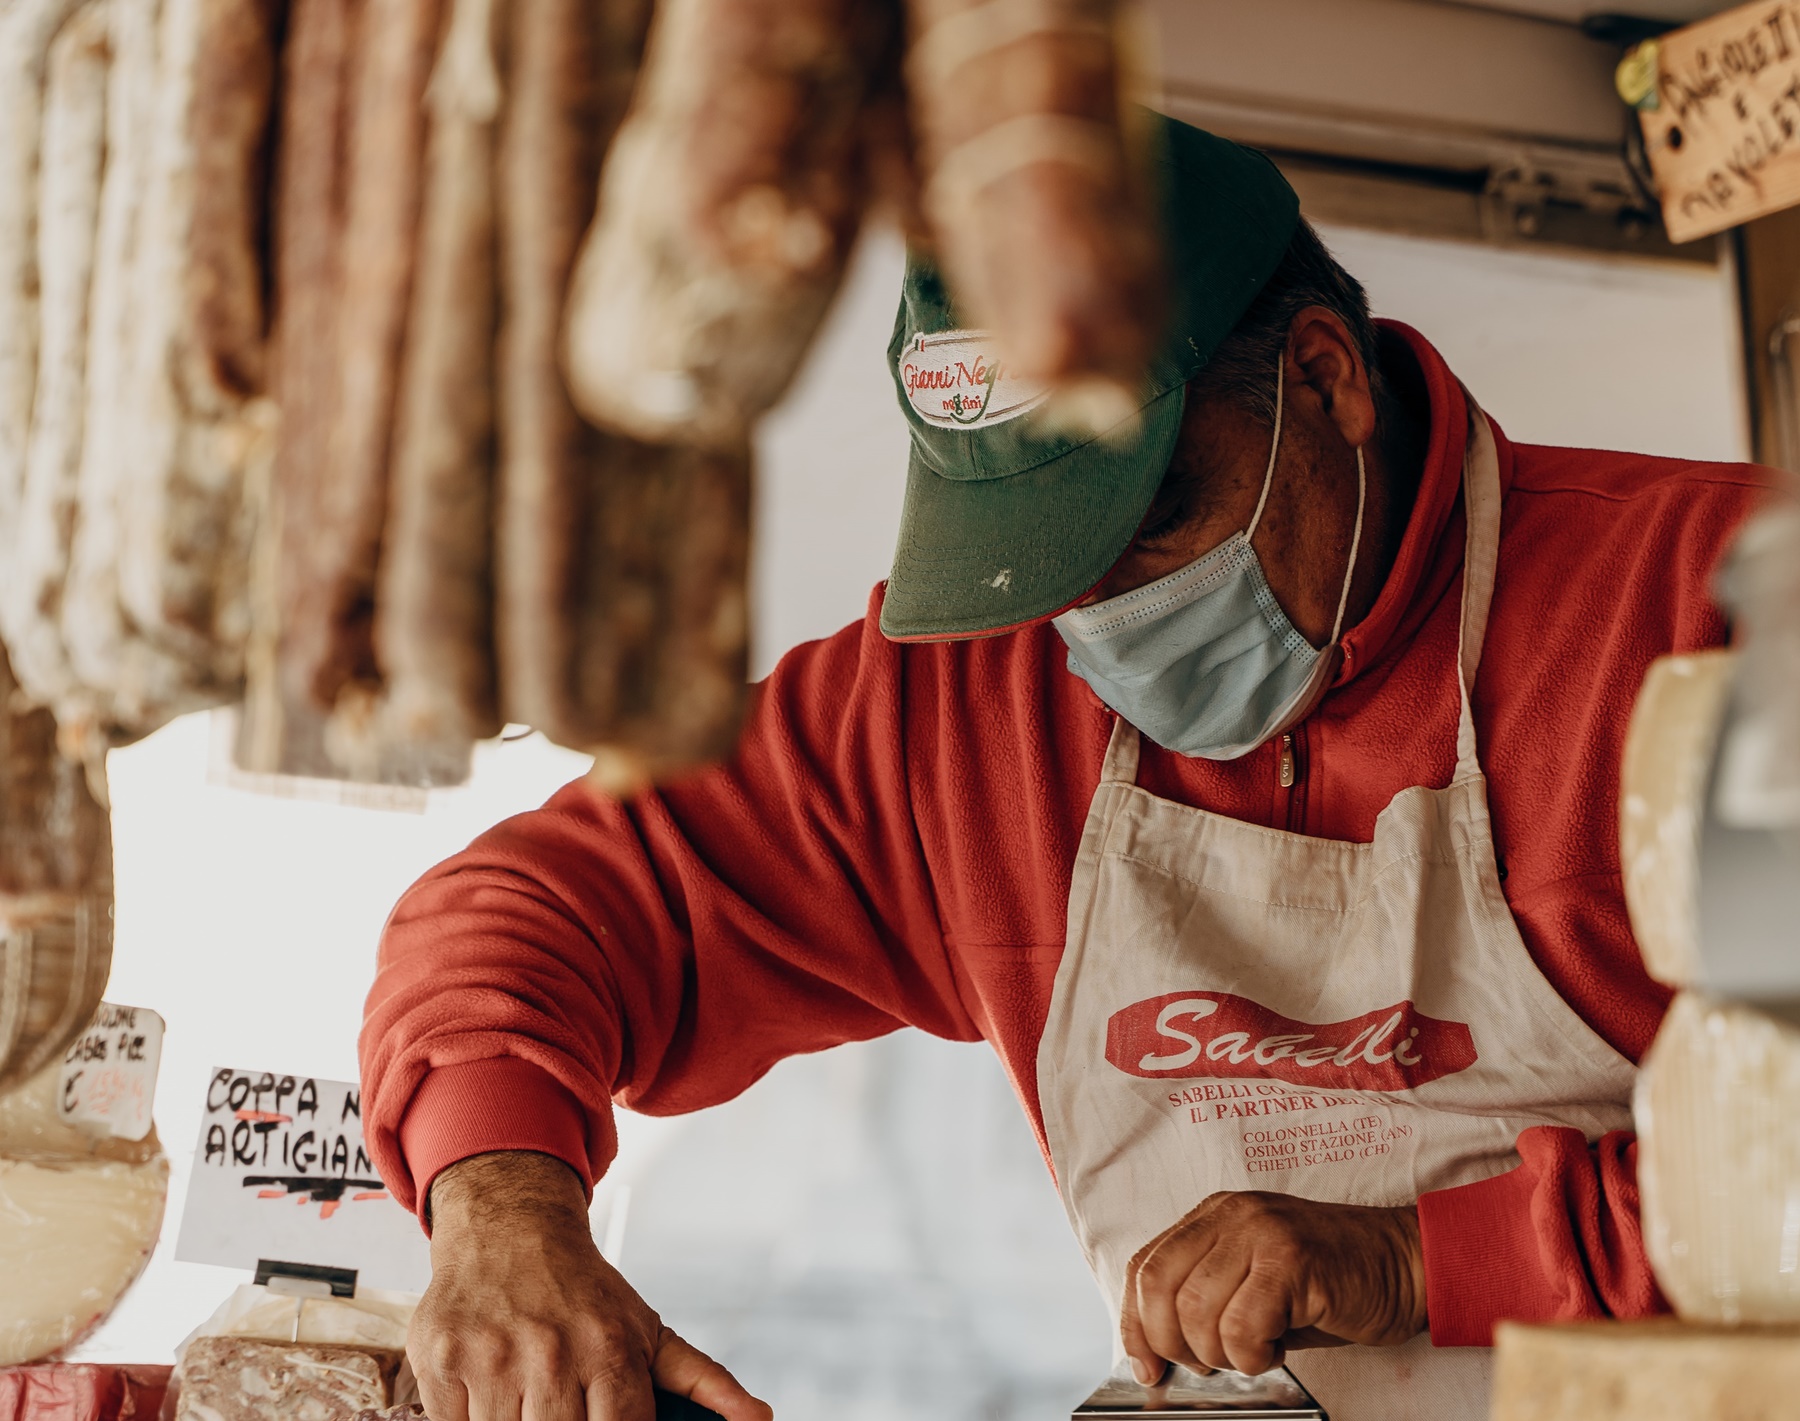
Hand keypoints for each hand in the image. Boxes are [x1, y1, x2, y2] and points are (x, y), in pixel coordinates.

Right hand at [412, 1150, 772, 1420]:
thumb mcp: (646, 1329)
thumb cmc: (581, 1292)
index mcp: (610, 1351)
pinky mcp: (440, 1363)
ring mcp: (492, 1360)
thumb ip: (702, 1381)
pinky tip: (489, 1391)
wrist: (508, 1227)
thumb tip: (758, 1419)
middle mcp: (552, 1354)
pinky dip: (472, 1419)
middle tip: (562, 1401)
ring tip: (529, 1395)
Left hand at [1121, 1191, 1424, 1379]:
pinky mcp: (1291, 1259)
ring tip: (1256, 1350)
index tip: (1146, 1365)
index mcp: (1214, 1215)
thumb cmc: (1334, 1283)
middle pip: (1159, 1287)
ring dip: (1221, 1354)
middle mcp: (1231, 1214)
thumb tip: (1160, 1351)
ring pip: (1197, 1310)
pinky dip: (1253, 1355)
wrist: (1407, 1264)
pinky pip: (1241, 1326)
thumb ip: (1208, 1298)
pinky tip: (1278, 1348)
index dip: (1135, 1322)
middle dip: (1174, 1344)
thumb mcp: (1256, 1282)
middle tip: (1211, 1365)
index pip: (1144, 1266)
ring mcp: (1260, 1231)